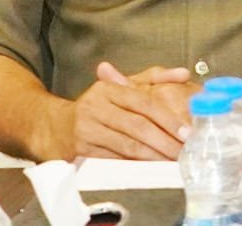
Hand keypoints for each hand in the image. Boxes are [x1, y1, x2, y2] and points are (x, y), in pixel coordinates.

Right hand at [54, 61, 194, 161]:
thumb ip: (153, 78)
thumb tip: (183, 73)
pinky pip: (114, 159)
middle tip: (183, 151)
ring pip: (127, 145)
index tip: (185, 132)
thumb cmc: (96, 107)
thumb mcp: (120, 87)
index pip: (145, 102)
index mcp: (109, 89)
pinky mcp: (81, 150)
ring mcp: (87, 129)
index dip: (168, 118)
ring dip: (153, 156)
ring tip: (171, 161)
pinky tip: (149, 168)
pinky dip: (134, 165)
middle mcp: (96, 106)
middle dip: (164, 141)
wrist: (55, 127)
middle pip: (138, 125)